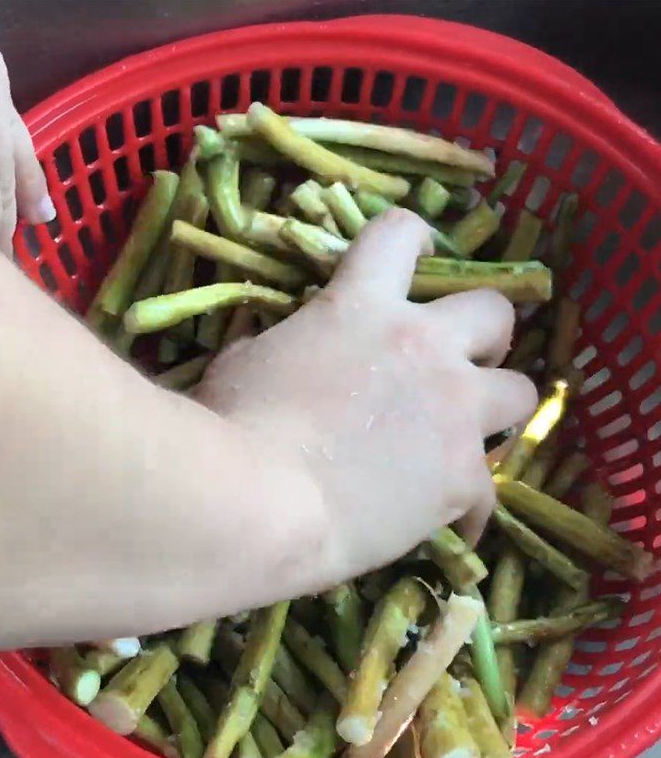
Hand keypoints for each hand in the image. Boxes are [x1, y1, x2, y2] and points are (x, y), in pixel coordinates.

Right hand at [196, 210, 536, 581]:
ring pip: (521, 392)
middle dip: (485, 335)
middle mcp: (424, 346)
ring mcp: (453, 411)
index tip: (421, 254)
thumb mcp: (243, 364)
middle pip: (494, 313)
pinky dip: (470, 503)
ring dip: (497, 409)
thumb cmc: (236, 426)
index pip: (399, 236)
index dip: (414, 238)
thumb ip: (278, 346)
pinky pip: (490, 490)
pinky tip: (452, 521)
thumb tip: (279, 353)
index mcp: (361, 307)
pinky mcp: (462, 476)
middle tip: (460, 363)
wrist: (262, 503)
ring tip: (470, 437)